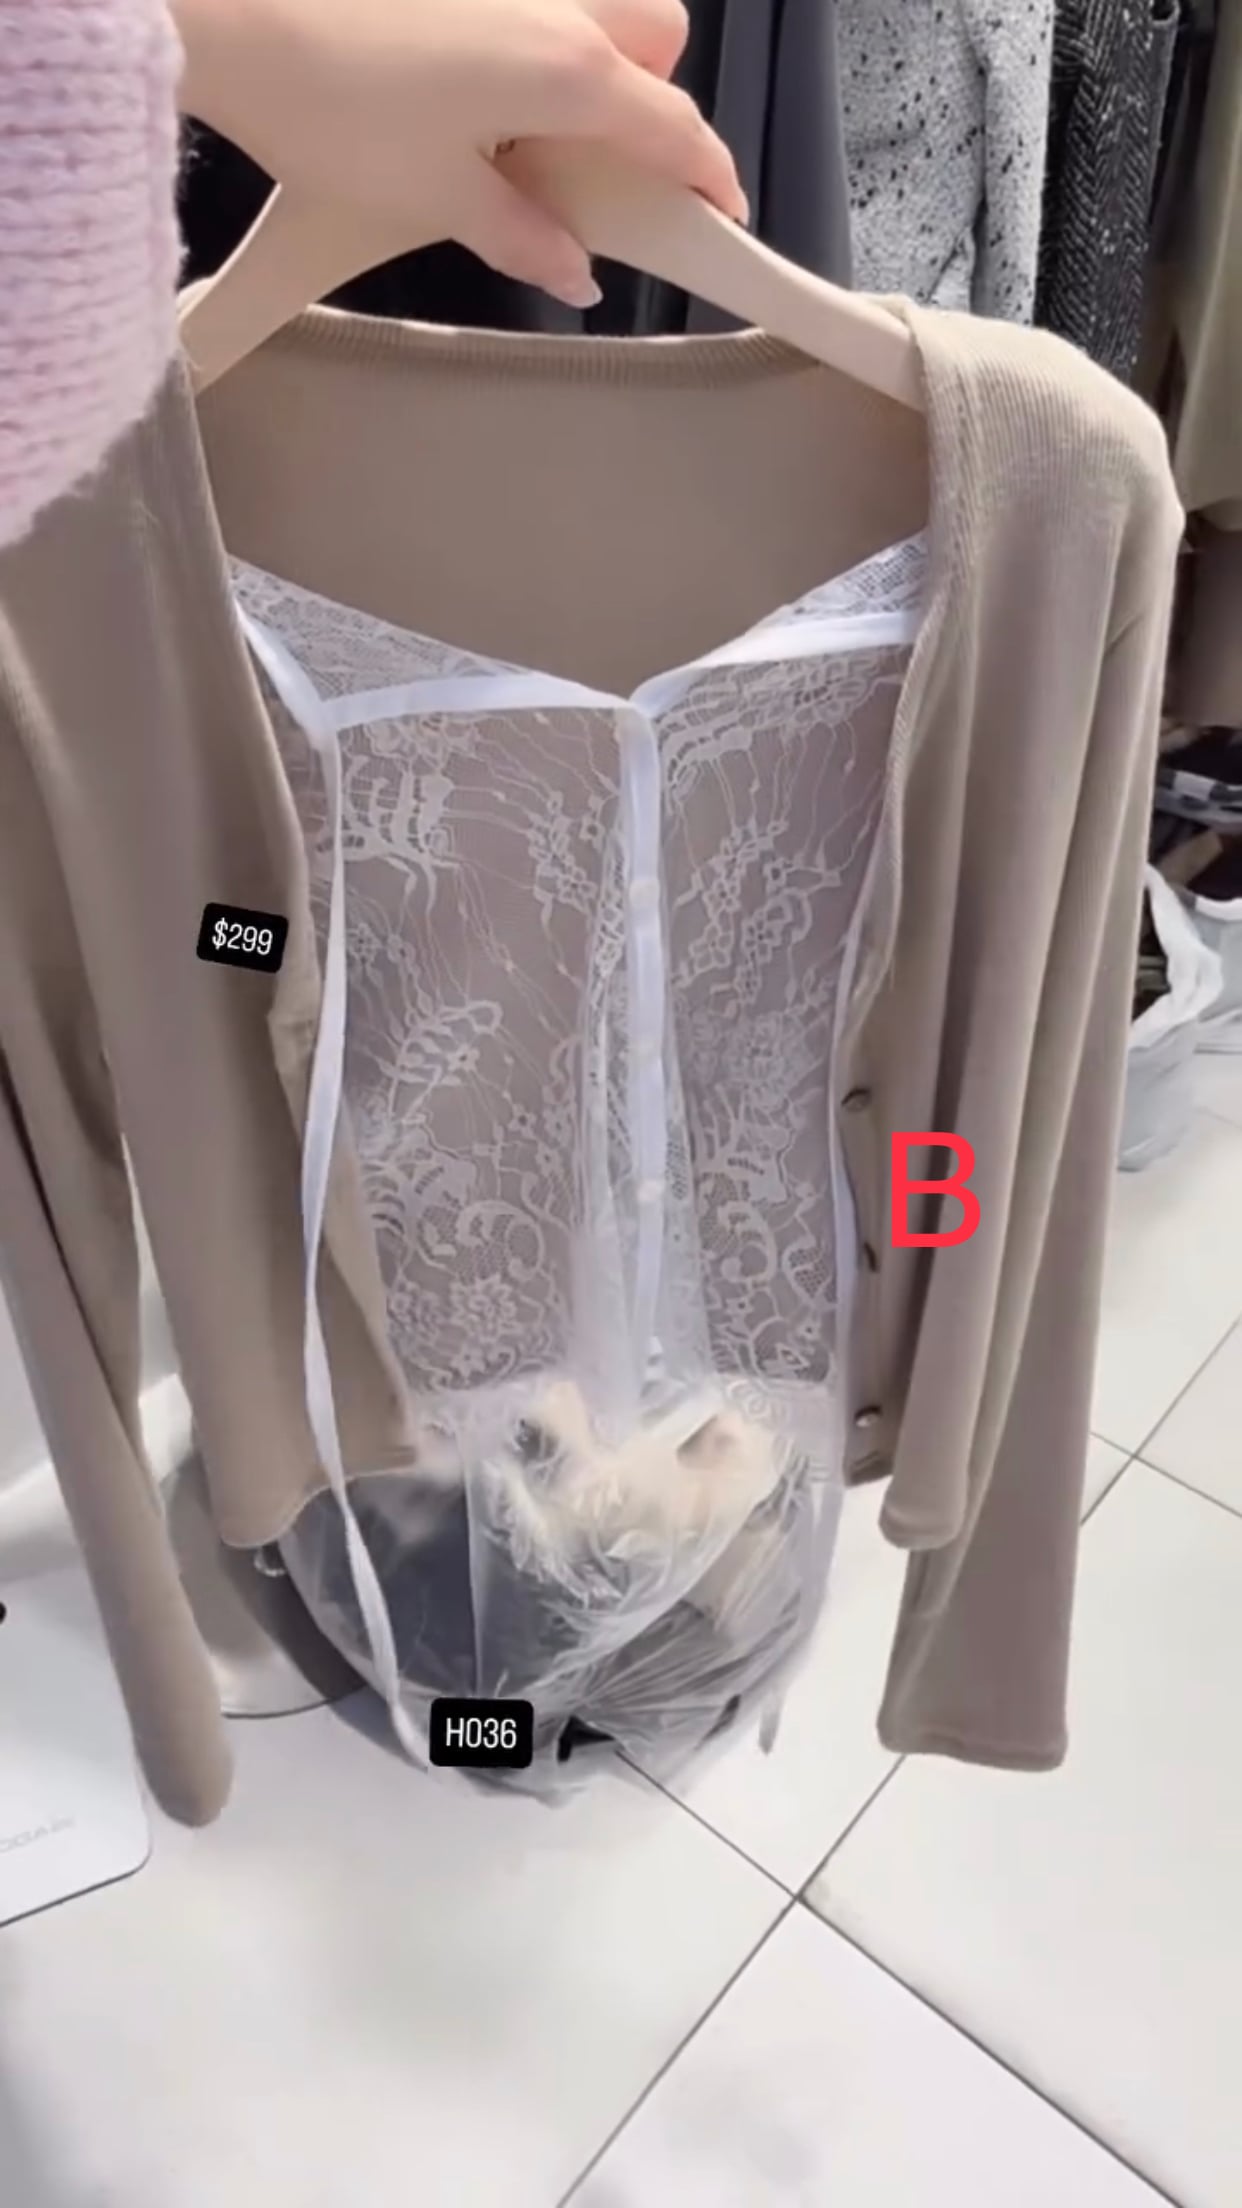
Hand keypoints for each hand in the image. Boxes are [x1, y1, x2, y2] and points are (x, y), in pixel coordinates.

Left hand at [174, 0, 745, 307]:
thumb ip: (520, 235)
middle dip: (648, 100)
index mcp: (570, 71)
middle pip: (655, 40)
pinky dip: (528, 41)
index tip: (719, 215)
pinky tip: (465, 87)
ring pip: (594, 7)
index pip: (674, 131)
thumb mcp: (434, 196)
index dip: (706, 180)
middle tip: (594, 167)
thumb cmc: (331, 100)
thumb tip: (573, 270)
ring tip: (520, 131)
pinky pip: (529, 2)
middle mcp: (556, 3)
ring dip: (589, 63)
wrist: (233, 9)